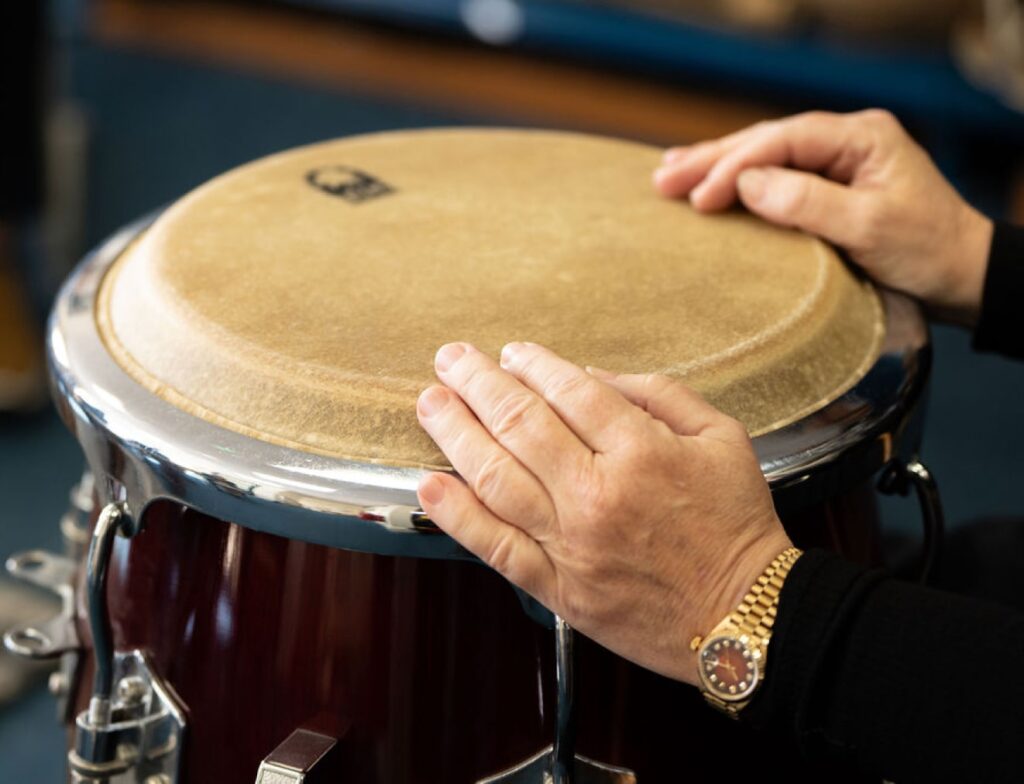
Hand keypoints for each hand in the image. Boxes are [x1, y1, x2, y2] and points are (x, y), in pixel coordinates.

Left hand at [415, 341, 791, 685]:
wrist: (744, 617)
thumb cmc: (735, 523)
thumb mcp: (721, 437)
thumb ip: (658, 395)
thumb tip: (590, 377)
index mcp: (642, 451)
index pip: (570, 391)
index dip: (533, 365)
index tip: (512, 354)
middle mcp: (598, 493)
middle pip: (520, 424)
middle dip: (477, 383)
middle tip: (450, 360)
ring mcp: (572, 543)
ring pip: (496, 478)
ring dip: (455, 434)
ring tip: (430, 404)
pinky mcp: (558, 587)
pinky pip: (495, 546)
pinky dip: (457, 515)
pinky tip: (429, 484)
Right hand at [653, 109, 992, 325]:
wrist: (961, 276)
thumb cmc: (926, 250)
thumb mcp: (869, 227)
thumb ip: (808, 203)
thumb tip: (748, 184)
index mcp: (861, 137)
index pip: (783, 139)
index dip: (735, 165)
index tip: (698, 197)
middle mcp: (846, 140)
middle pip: (765, 141)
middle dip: (711, 159)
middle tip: (661, 179)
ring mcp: (836, 162)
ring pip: (764, 156)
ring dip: (715, 167)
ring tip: (667, 174)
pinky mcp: (827, 187)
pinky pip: (773, 176)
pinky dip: (736, 182)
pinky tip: (708, 185)